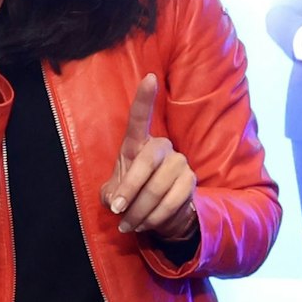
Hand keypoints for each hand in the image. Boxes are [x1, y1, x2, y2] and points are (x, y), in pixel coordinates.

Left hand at [101, 75, 198, 237]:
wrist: (159, 215)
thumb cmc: (132, 195)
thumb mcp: (113, 194)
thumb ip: (111, 195)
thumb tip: (116, 200)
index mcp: (137, 144)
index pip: (140, 119)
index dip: (145, 99)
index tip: (150, 77)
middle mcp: (162, 147)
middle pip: (147, 163)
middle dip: (130, 189)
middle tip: (118, 210)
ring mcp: (179, 162)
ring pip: (158, 187)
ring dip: (140, 211)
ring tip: (129, 224)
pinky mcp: (190, 181)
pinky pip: (172, 201)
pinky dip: (154, 218)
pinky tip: (145, 224)